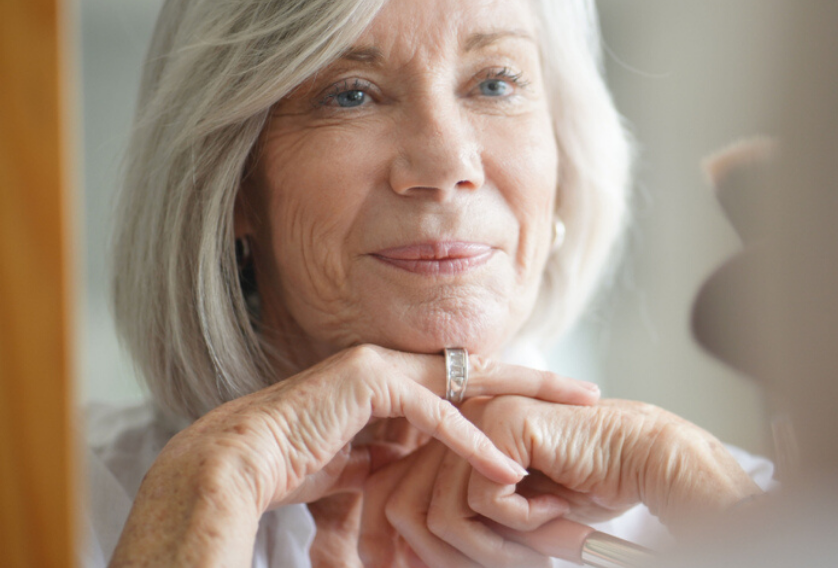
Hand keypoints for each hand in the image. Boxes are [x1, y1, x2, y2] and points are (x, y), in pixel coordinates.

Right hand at [110, 345, 597, 566]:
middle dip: (538, 381)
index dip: (513, 394)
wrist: (240, 464)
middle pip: (482, 369)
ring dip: (523, 400)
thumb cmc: (294, 468)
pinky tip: (504, 466)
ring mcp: (381, 366)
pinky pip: (432, 412)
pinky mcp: (369, 382)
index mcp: (393, 379)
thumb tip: (430, 483)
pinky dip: (469, 442)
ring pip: (470, 380)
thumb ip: (398, 461)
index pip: (468, 382)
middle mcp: (392, 363)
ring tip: (572, 412)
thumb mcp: (364, 467)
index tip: (554, 408)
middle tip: (588, 391)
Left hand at [361, 397, 761, 567]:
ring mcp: (476, 417)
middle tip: (507, 567)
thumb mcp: (505, 516)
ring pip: (441, 513)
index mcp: (448, 441)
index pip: (389, 495)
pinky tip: (556, 509)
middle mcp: (454, 424)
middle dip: (444, 558)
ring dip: (490, 550)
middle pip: (402, 507)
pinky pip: (483, 501)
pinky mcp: (503, 424)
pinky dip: (521, 524)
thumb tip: (404, 560)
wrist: (639, 458)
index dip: (396, 545)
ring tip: (536, 550)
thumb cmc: (582, 486)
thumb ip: (457, 524)